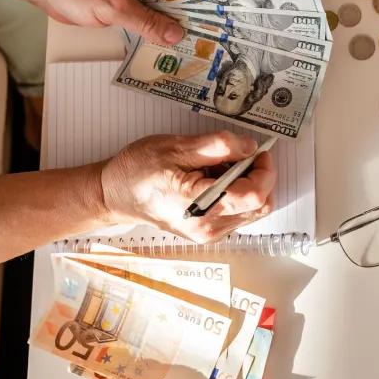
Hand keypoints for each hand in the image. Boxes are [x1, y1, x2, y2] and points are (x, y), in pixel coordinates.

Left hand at [24, 0, 184, 44]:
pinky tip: (159, 45)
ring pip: (158, 9)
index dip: (193, 7)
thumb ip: (146, 21)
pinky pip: (144, 14)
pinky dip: (148, 28)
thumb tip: (174, 34)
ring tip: (182, 49)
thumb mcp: (114, 6)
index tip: (206, 28)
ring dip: (163, 27)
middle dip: (179, 20)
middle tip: (197, 45)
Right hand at [99, 132, 275, 242]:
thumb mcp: (178, 147)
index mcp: (202, 206)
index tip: (258, 151)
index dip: (264, 169)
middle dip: (258, 176)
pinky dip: (236, 193)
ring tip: (220, 167)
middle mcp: (209, 226)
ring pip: (252, 210)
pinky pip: (238, 213)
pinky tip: (215, 179)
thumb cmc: (140, 170)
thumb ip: (218, 146)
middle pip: (260, 204)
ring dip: (247, 184)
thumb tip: (250, 147)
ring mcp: (209, 232)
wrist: (114, 194)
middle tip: (239, 155)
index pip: (255, 194)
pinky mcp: (207, 231)